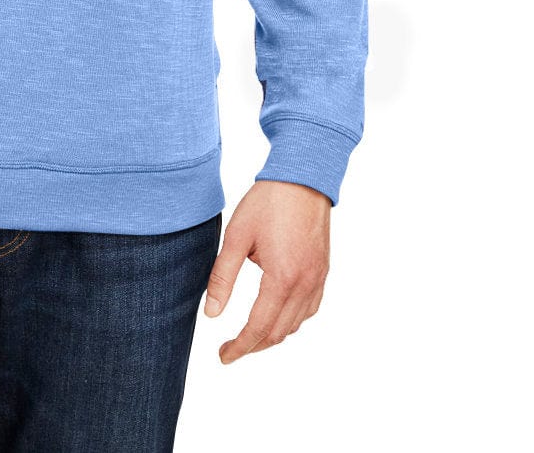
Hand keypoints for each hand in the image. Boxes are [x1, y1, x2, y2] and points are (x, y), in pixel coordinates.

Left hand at [202, 179, 329, 362]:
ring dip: (272, 334)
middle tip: (230, 348)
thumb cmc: (268, 202)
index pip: (259, 328)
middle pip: (278, 332)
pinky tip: (277, 313)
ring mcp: (317, 279)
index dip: (240, 347)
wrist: (303, 177)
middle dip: (254, 345)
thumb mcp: (236, 237)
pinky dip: (291, 319)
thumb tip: (211, 314)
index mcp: (282, 279)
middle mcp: (305, 285)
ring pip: (296, 324)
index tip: (223, 356)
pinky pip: (309, 309)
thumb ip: (223, 277)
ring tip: (249, 334)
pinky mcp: (323, 271)